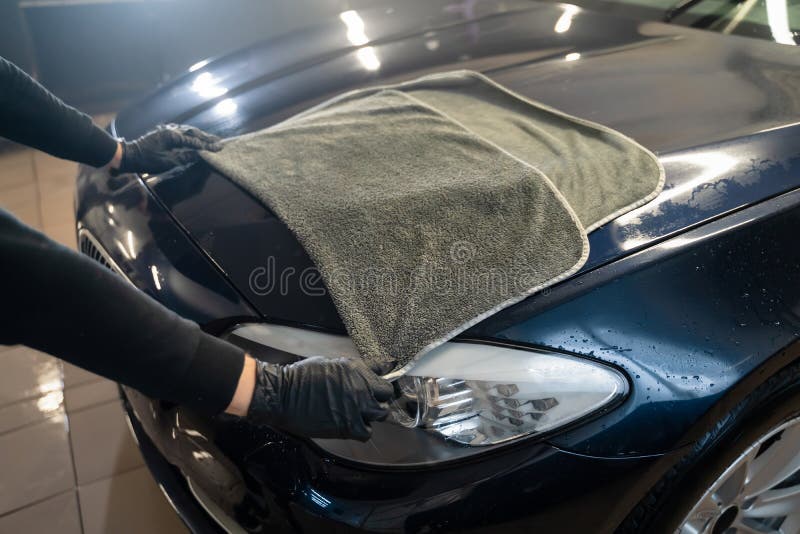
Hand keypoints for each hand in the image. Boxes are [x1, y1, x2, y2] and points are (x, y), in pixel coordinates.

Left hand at [114, 123, 222, 173]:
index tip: (218, 148)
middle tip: (219, 142)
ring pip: (188, 130)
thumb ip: (185, 157)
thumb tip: (200, 155)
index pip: (194, 141)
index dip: (207, 145)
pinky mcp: (164, 133)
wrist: (130, 155)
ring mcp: (167, 130)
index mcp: (173, 136)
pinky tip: (195, 136)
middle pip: (193, 132)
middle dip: (206, 138)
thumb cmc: (148, 160)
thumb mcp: (168, 162)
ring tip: (211, 139)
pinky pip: (181, 131)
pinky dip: (191, 134)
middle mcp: (171, 130)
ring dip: (200, 135)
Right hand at [247, 356, 394, 440]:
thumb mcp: (329, 363)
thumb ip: (351, 369)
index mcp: (356, 369)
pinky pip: (366, 432)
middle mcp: (361, 387)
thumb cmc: (301, 377)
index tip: (376, 386)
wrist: (284, 395)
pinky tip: (351, 426)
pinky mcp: (348, 426)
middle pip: (386, 394)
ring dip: (372, 415)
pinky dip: (362, 431)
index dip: (380, 381)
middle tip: (369, 401)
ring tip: (360, 414)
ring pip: (381, 414)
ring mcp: (356, 407)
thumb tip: (363, 370)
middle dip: (379, 398)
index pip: (383, 373)